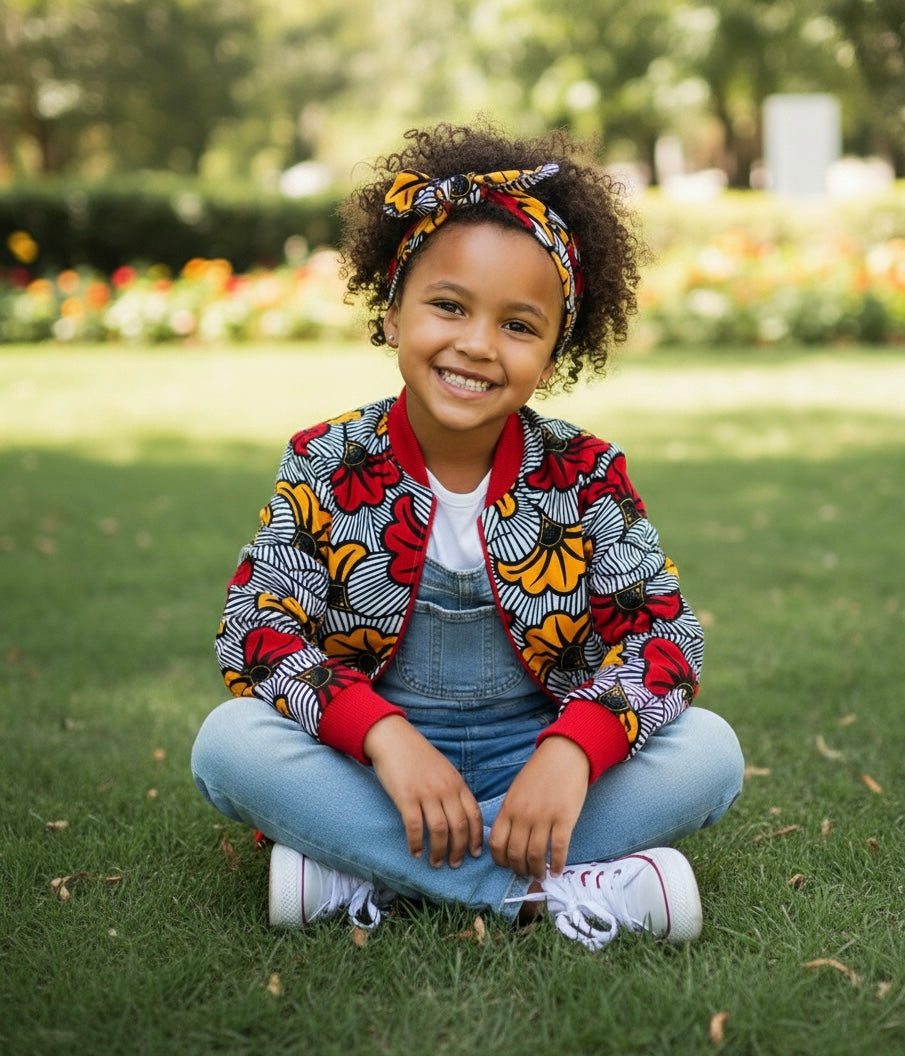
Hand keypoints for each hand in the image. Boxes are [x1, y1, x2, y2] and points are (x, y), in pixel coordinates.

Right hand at [364, 715, 483, 868]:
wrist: (394, 739)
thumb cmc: (418, 756)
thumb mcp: (444, 770)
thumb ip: (454, 790)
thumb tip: (460, 815)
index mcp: (457, 783)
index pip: (474, 815)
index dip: (476, 837)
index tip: (475, 854)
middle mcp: (445, 789)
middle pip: (459, 827)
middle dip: (459, 850)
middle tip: (454, 864)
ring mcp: (426, 793)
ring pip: (439, 830)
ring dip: (439, 851)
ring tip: (435, 863)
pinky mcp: (406, 797)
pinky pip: (415, 827)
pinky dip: (416, 843)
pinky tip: (415, 853)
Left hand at [488, 736, 589, 879]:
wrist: (564, 755)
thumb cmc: (539, 772)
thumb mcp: (516, 790)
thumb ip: (511, 813)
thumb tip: (508, 839)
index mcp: (509, 807)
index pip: (496, 843)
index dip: (500, 860)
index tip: (506, 866)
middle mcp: (524, 815)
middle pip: (515, 854)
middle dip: (519, 869)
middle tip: (525, 873)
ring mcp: (544, 818)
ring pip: (536, 856)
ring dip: (537, 871)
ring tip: (540, 875)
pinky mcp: (565, 819)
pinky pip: (559, 849)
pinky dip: (557, 864)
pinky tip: (557, 871)